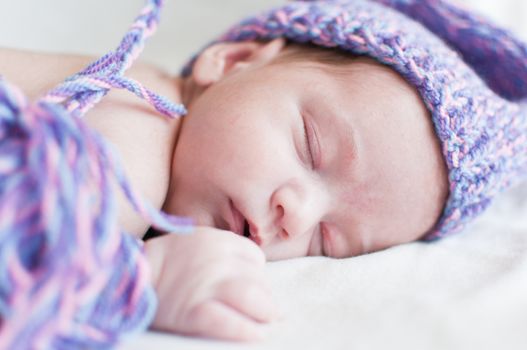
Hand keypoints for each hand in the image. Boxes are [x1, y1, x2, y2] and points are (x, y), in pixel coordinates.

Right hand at [143, 226, 277, 340]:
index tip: (253, 287)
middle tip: (265, 311)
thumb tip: (257, 275)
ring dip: (265, 313)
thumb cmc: (165, 262)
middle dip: (264, 297)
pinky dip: (247, 330)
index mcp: (217, 239)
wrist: (126, 278)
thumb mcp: (195, 241)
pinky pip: (228, 322)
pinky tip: (256, 335)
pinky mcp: (192, 311)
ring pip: (251, 298)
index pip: (254, 257)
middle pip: (257, 279)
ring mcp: (204, 285)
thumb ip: (222, 251)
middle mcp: (215, 259)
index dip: (257, 274)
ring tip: (266, 324)